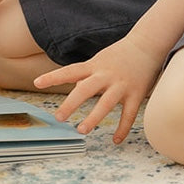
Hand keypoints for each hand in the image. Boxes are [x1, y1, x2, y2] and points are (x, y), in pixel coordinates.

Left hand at [33, 36, 163, 144]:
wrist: (147, 44)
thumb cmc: (119, 54)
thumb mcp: (99, 60)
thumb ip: (86, 74)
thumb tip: (74, 88)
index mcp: (94, 66)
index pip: (69, 71)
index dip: (52, 77)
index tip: (37, 82)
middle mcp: (105, 75)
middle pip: (85, 89)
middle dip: (71, 104)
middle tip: (59, 118)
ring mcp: (121, 85)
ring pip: (106, 104)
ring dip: (93, 118)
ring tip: (81, 130)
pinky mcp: (136, 94)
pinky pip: (129, 114)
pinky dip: (122, 128)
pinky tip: (115, 140)